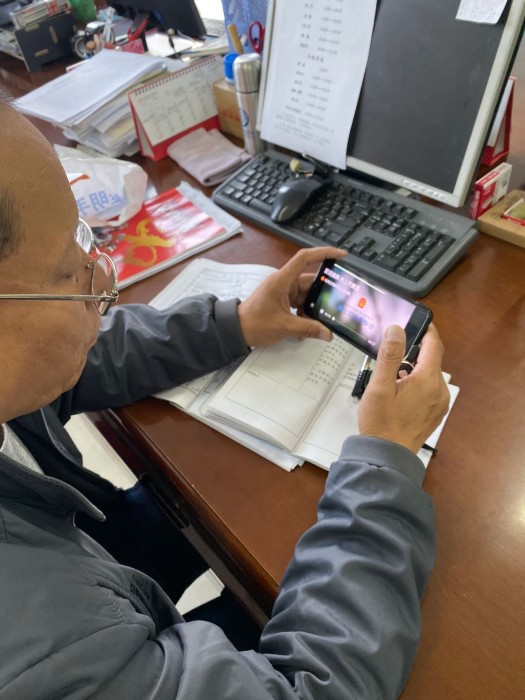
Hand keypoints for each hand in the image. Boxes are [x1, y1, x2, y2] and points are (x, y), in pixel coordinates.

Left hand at [238, 247, 346, 346]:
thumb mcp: (284, 327)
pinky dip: (306, 313)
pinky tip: (308, 325)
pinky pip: (300, 303)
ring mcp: (283, 291)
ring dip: (313, 307)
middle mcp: (283, 283)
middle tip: (336, 302)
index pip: (305, 258)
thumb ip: (308, 329)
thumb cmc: (252, 323)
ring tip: (322, 318)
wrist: (236, 330)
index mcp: (281, 280)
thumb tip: (327, 333)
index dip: (324, 253)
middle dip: (322, 293)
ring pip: (306, 295)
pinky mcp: (282, 301)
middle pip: (310, 281)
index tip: (340, 255)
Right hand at [358, 324, 449, 453]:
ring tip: (392, 374)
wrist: (387, 456)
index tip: (418, 321)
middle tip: (394, 350)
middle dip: (415, 352)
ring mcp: (440, 403)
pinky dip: (418, 383)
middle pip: (432, 360)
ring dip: (415, 369)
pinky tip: (400, 390)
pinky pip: (431, 390)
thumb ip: (389, 356)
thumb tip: (396, 330)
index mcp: (428, 380)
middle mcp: (439, 390)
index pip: (434, 345)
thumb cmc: (381, 422)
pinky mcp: (435, 413)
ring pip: (430, 375)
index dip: (427, 330)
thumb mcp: (380, 386)